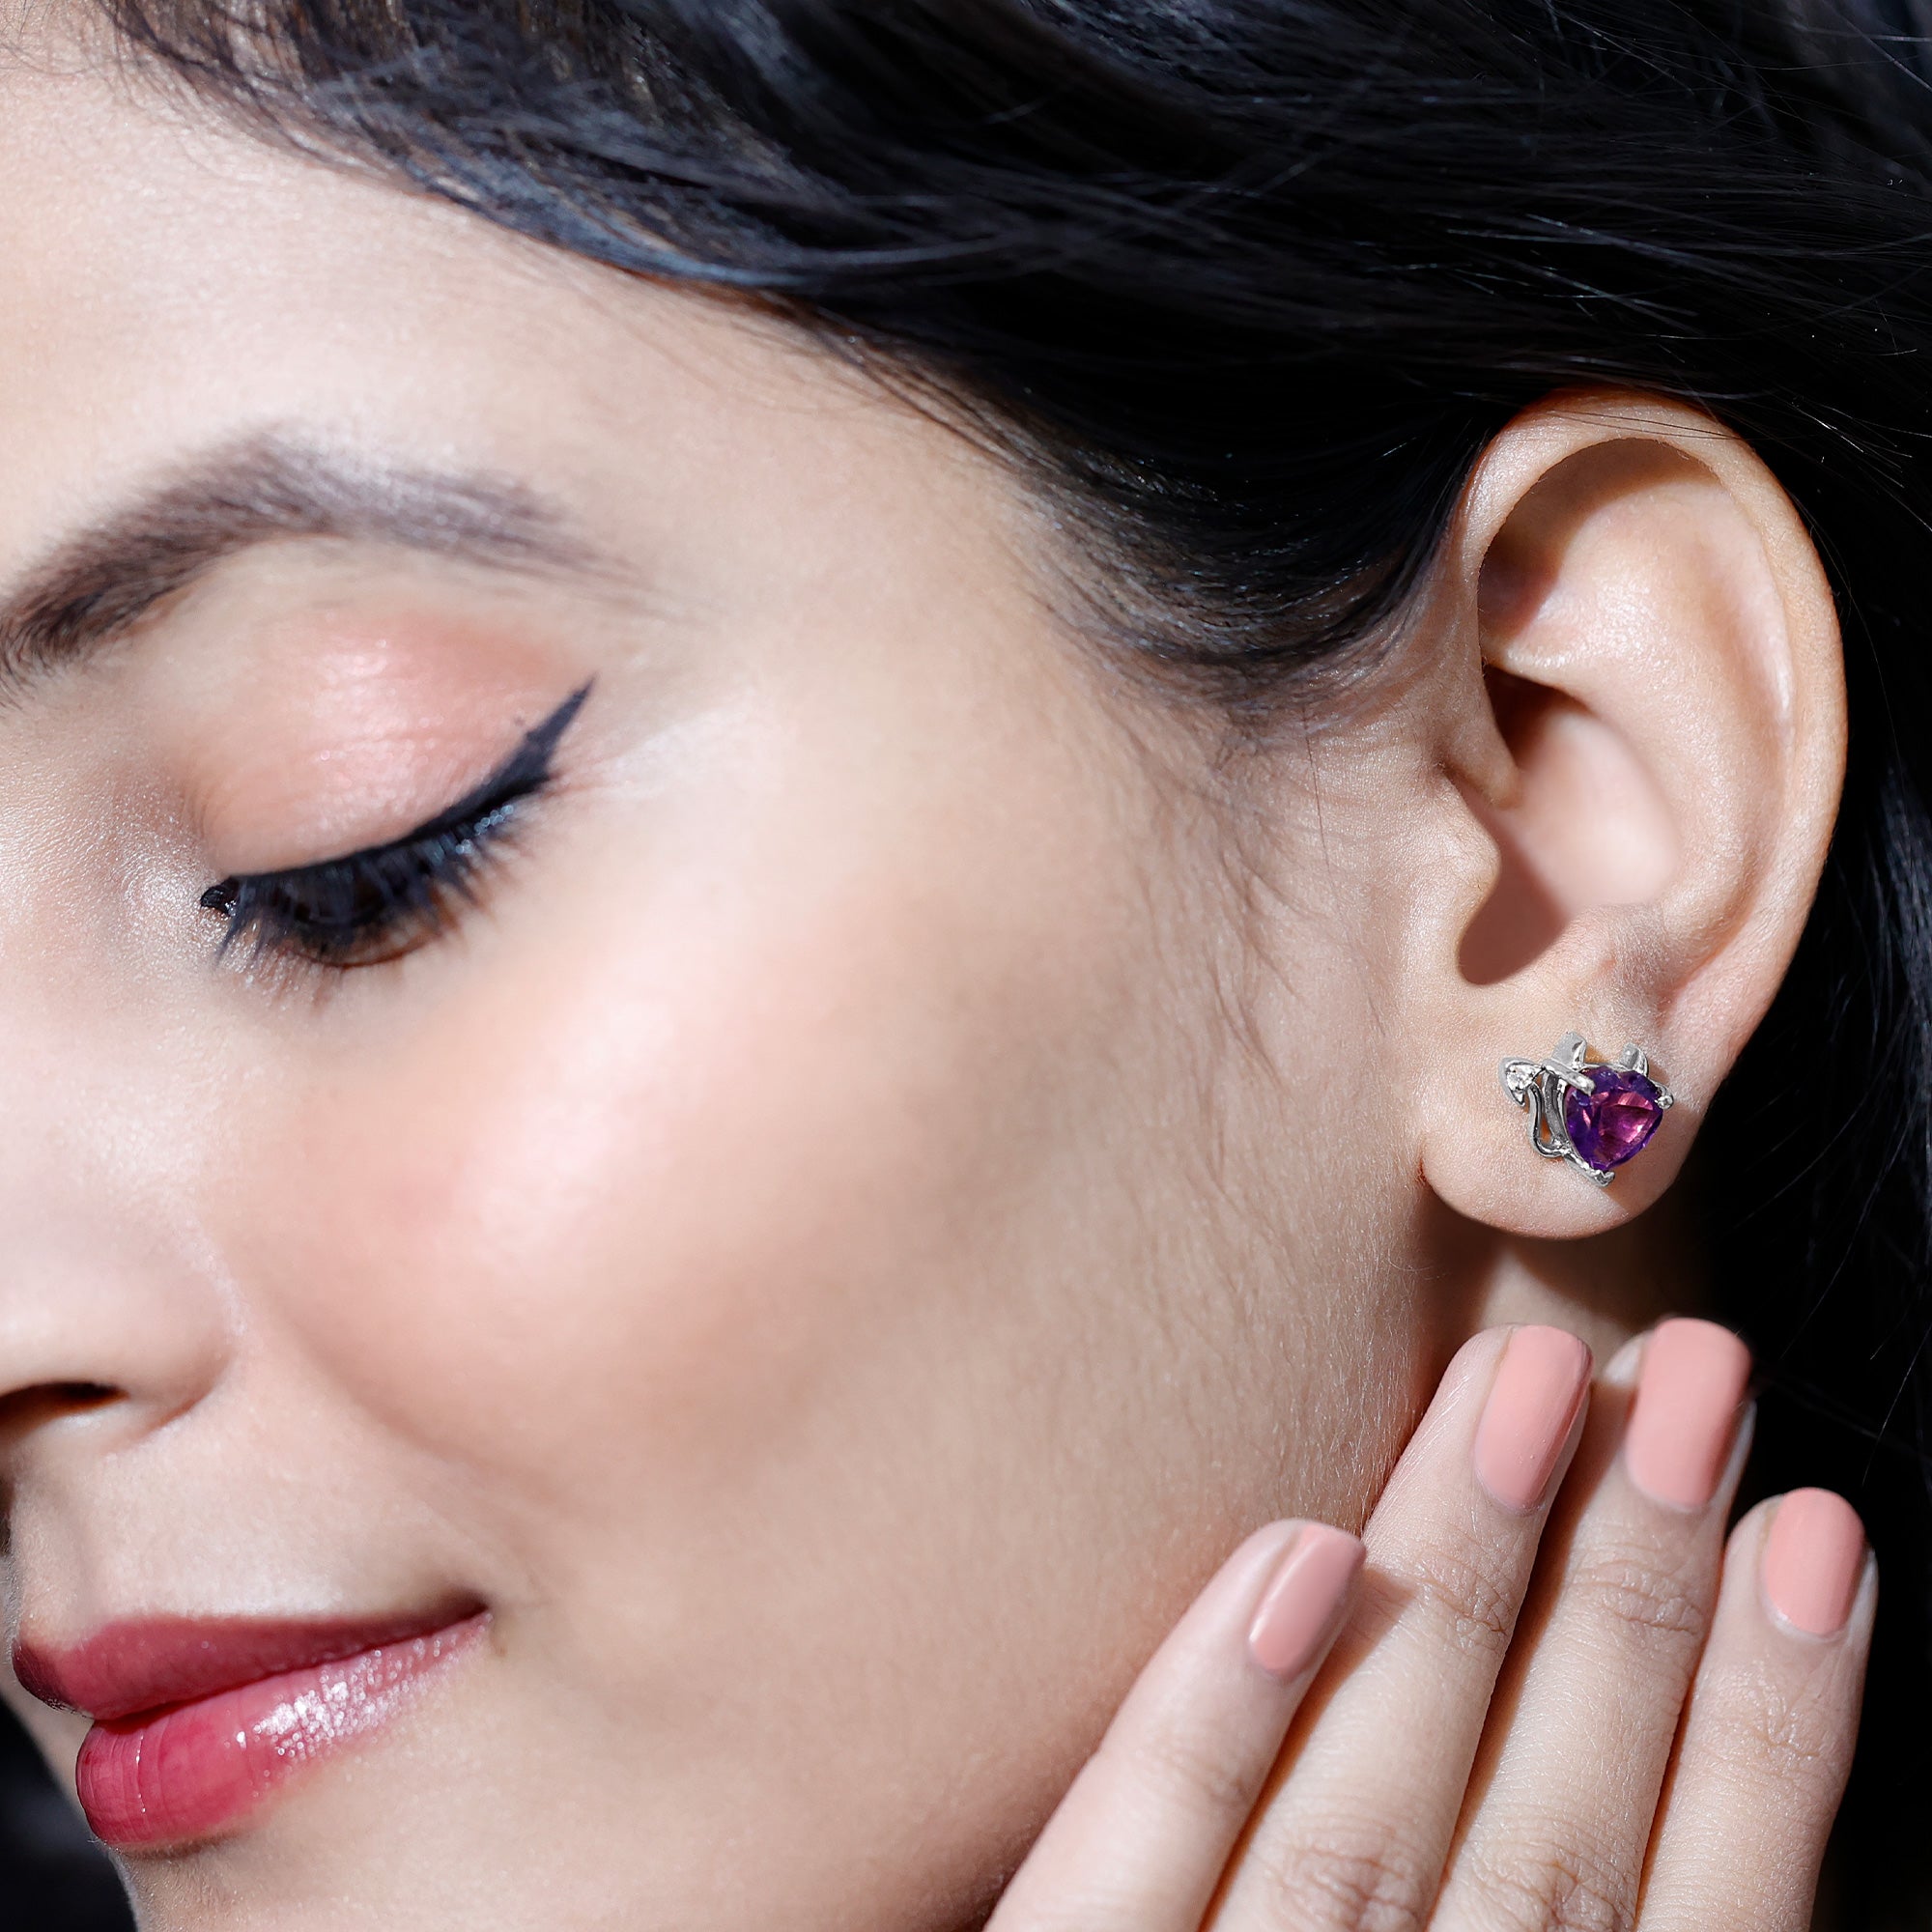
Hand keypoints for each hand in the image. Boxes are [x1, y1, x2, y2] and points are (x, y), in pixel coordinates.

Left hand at [990, 1320, 1872, 1930]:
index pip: (1677, 1923)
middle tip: (1697, 1377)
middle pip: (1540, 1839)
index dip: (1770, 1731)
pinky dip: (1213, 1723)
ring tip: (1542, 1382)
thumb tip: (1651, 1770)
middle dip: (1632, 1600)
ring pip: (1360, 1816)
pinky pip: (1120, 1875)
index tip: (1819, 1531)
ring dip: (1463, 1590)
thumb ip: (1519, 1920)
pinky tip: (1294, 1553)